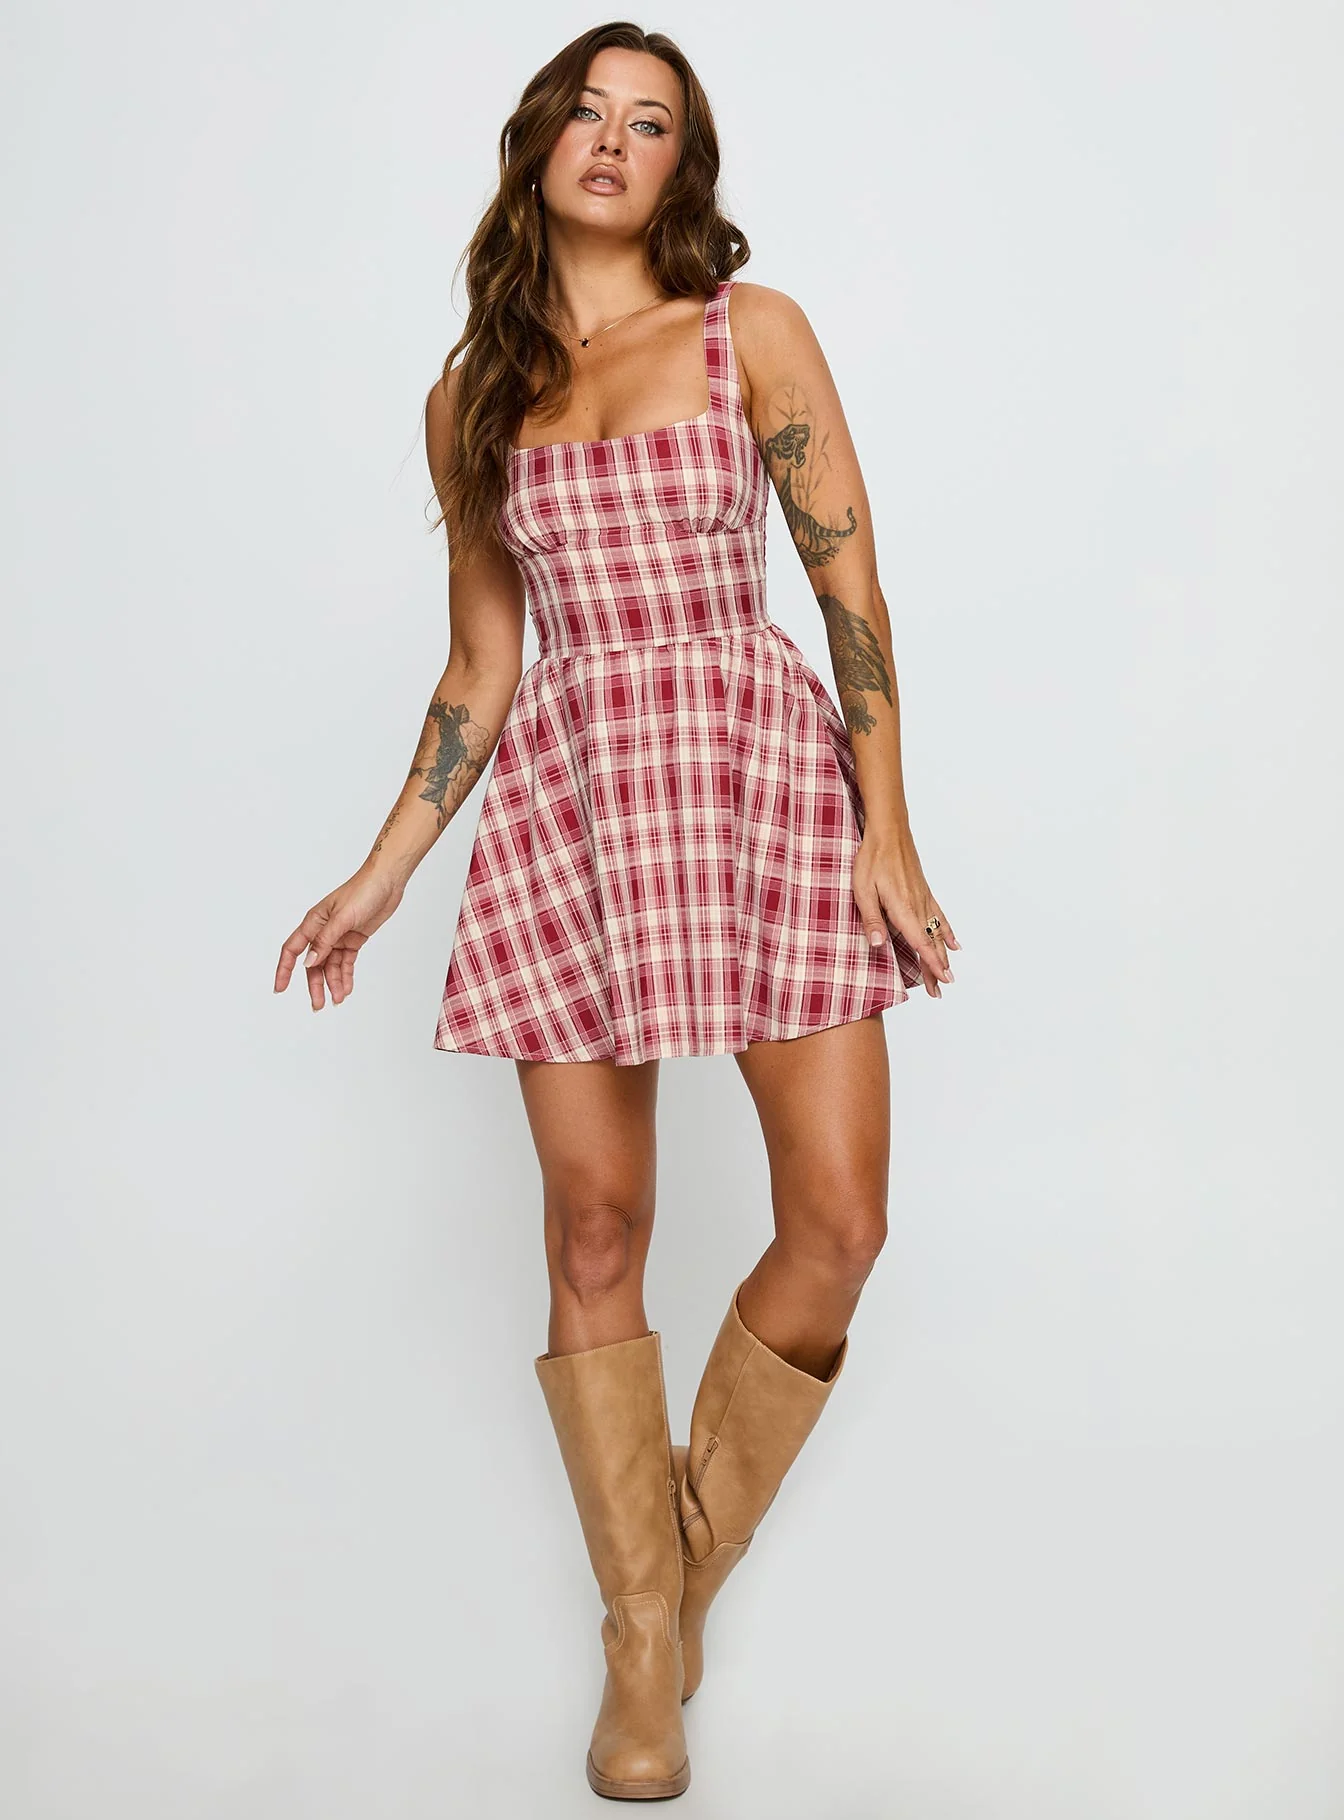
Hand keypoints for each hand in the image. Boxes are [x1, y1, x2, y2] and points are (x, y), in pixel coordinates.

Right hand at [274, 863, 405, 1009]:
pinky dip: (346, 975)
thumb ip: (325, 941)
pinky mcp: (354, 938)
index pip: (292, 949)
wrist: (387, 881)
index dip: (284, 969)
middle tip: (318, 1004)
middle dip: (315, 984)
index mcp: (314, 922)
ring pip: (331, 965)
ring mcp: (339, 936)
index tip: (280, 988)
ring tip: (338, 999)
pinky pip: (346, 961)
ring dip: (333, 983)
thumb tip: (309, 963)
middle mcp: (323, 930)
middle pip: (314, 963)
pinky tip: (347, 988)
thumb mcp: (342, 918)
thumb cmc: (363, 891)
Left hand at [851, 832, 959, 998]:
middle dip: (936, 968)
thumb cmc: (871, 858)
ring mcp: (923, 898)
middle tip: (942, 991)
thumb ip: (871, 919)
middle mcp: (918, 906)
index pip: (920, 942)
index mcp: (903, 909)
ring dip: (942, 956)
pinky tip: (954, 944)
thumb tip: (876, 945)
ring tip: (948, 975)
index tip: (943, 982)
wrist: (888, 830)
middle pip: (930, 943)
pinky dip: (947, 932)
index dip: (931, 964)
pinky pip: (939, 916)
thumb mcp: (862, 889)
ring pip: (936, 933)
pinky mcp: (924, 891)